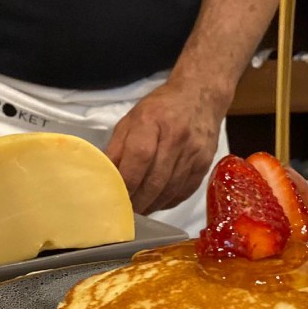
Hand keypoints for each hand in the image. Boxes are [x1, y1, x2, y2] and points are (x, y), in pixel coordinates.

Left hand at [105, 81, 226, 215]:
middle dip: (137, 201)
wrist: (200, 97)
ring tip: (137, 210)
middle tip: (122, 211)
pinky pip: (183, 192)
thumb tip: (102, 176)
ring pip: (169, 190)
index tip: (114, 196)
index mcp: (153, 121)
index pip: (139, 157)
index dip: (126, 182)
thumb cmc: (160, 108)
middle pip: (155, 180)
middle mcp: (177, 137)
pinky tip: (155, 202)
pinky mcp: (204, 165)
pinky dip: (167, 202)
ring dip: (151, 205)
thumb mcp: (131, 119)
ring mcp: (194, 152)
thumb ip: (116, 148)